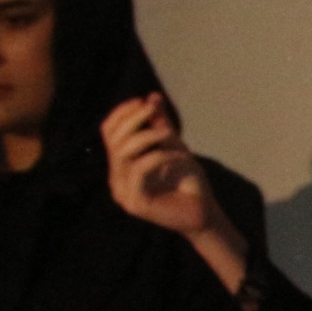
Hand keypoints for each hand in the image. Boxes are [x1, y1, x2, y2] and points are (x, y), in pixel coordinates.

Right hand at [103, 95, 248, 293]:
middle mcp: (116, 178)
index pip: (108, 132)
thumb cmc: (189, 181)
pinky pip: (139, 169)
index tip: (144, 101)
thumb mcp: (174, 146)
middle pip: (112, 139)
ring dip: (150, 136)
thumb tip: (152, 96)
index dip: (122, 113)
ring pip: (123, 153)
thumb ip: (161, 125)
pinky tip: (180, 155)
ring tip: (172, 135)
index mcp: (120, 165)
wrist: (203, 213)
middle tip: (154, 111)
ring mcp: (123, 192)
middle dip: (134, 119)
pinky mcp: (135, 202)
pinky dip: (161, 156)